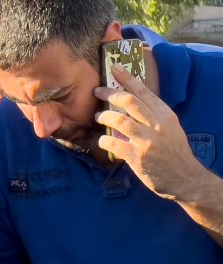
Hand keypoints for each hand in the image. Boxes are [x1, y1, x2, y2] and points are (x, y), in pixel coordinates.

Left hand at [94, 63, 203, 200]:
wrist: (184, 177)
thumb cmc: (173, 152)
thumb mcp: (169, 128)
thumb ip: (151, 117)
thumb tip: (128, 106)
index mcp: (165, 115)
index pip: (144, 91)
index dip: (127, 78)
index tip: (115, 68)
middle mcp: (157, 125)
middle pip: (129, 101)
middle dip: (109, 94)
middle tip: (97, 91)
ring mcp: (147, 141)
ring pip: (119, 120)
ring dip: (104, 117)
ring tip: (98, 117)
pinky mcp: (137, 157)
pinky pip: (114, 143)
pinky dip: (104, 140)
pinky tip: (103, 140)